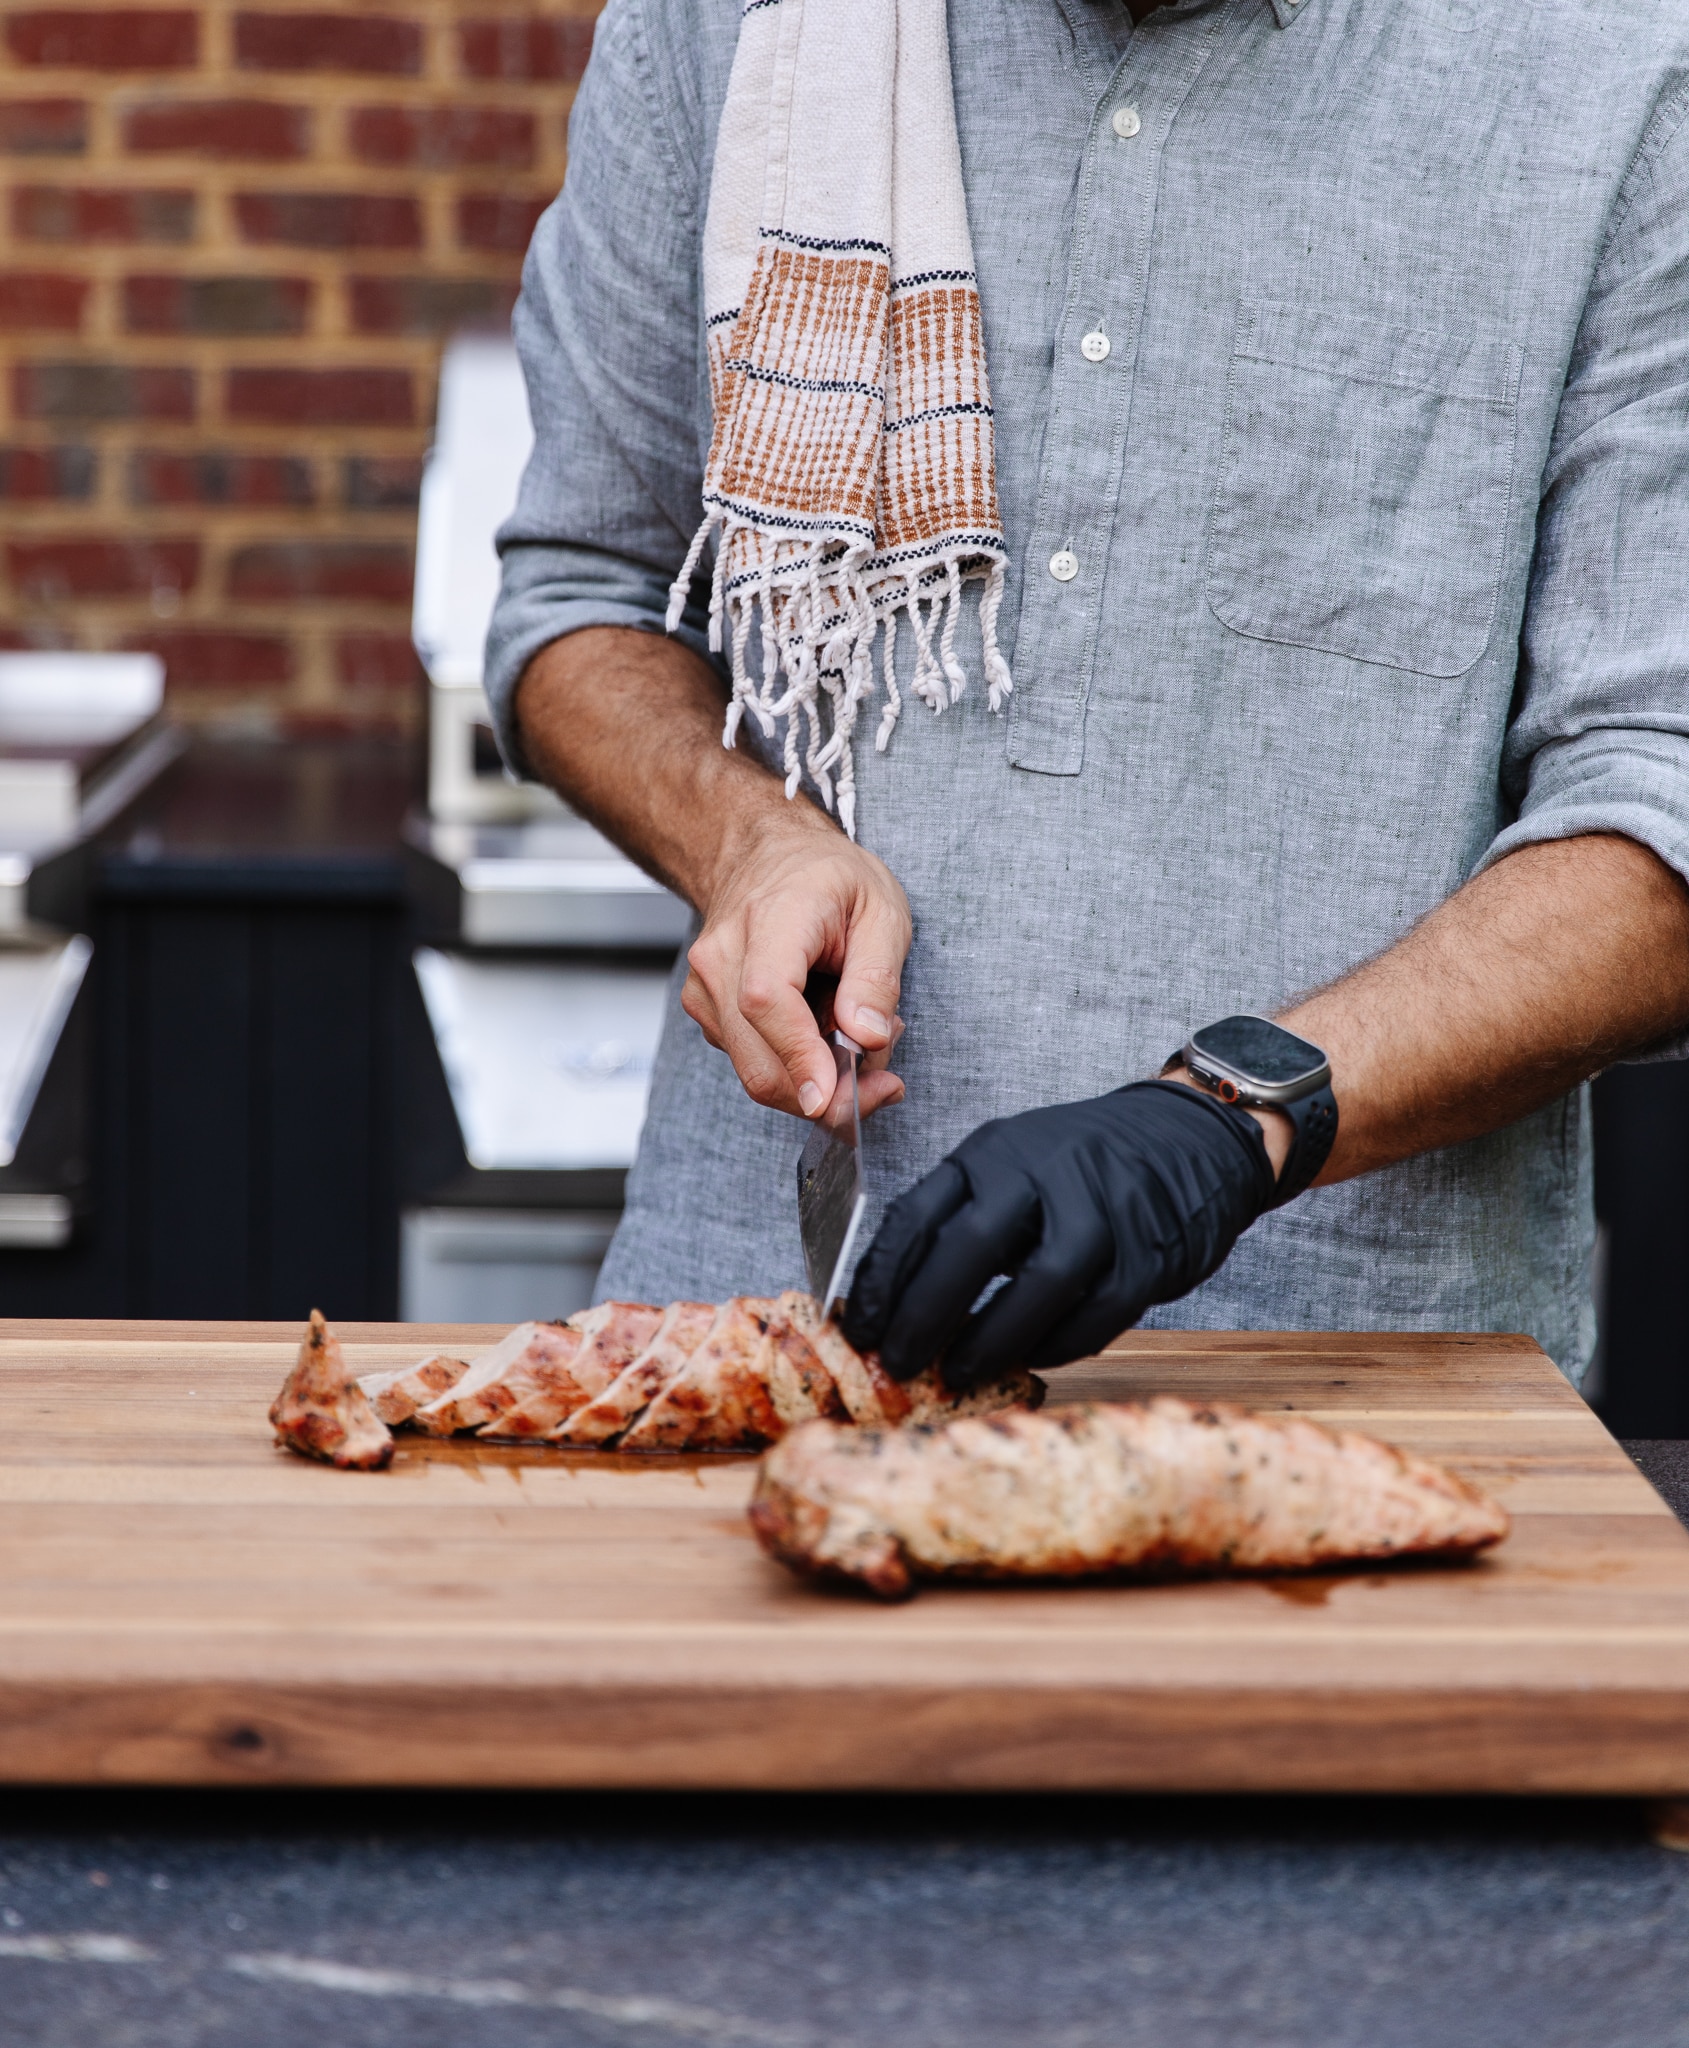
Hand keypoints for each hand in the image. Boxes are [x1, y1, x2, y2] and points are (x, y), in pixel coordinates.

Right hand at [682, 807, 911, 1120]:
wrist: (765, 855)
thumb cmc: (824, 878)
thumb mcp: (880, 911)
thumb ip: (876, 977)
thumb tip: (865, 1038)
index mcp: (771, 919)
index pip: (767, 999)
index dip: (799, 1055)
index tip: (832, 1095)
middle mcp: (722, 957)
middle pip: (758, 1058)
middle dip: (826, 1092)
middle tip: (884, 1081)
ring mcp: (706, 988)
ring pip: (757, 1071)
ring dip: (817, 1075)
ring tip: (857, 1029)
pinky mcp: (708, 1012)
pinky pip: (753, 1061)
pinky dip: (797, 1064)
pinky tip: (825, 1029)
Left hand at [842, 1080, 1277, 1386]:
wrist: (1186, 1138)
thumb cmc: (1079, 1167)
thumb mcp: (1008, 1168)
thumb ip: (958, 1222)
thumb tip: (895, 1306)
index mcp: (991, 1152)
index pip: (917, 1213)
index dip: (880, 1278)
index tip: (857, 1327)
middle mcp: (1042, 1172)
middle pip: (968, 1248)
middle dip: (923, 1316)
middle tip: (899, 1364)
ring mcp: (1101, 1210)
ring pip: (1039, 1284)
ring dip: (991, 1339)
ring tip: (960, 1373)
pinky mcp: (1148, 1251)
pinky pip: (1098, 1313)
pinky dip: (1058, 1345)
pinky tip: (1031, 1358)